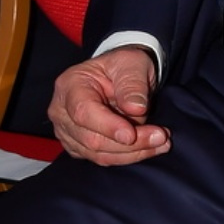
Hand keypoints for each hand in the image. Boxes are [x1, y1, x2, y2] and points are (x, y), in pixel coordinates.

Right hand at [48, 46, 167, 164]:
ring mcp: (68, 132)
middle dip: (129, 143)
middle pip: (91, 139)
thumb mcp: (132, 64)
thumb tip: (136, 110)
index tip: (132, 134)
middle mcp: (62, 112)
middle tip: (161, 137)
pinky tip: (149, 147)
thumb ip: (132, 85)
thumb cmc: (123, 66)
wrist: (119, 76)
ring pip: (99, 154)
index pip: (83, 112)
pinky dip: (128, 156)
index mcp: (69, 85)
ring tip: (160, 142)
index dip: (108, 127)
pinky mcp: (79, 146)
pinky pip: (104, 159)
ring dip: (133, 153)